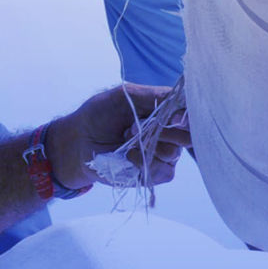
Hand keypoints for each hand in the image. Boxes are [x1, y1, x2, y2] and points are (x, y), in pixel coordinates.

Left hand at [47, 83, 191, 191]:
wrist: (78, 144)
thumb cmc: (98, 115)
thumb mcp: (126, 96)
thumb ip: (156, 96)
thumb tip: (182, 103)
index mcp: (164, 110)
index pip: (189, 112)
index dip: (186, 116)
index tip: (173, 118)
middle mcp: (168, 131)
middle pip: (189, 135)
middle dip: (167, 131)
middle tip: (138, 127)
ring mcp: (163, 153)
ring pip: (174, 154)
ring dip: (149, 146)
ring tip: (126, 139)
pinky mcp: (155, 173)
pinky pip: (164, 171)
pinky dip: (144, 162)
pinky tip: (127, 156)